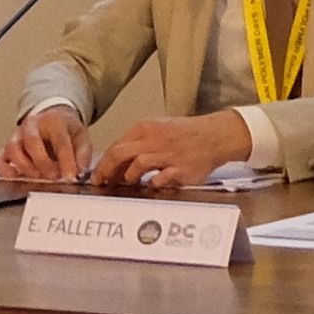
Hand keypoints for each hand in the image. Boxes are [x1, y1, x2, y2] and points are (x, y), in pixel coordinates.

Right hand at [0, 103, 88, 187]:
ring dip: (25, 166)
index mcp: (53, 120)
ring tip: (39, 178)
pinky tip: (16, 178)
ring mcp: (17, 136)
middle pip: (32, 142)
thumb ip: (82, 155)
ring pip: (13, 149)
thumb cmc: (65, 130)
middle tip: (55, 177)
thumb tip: (79, 173)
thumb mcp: (81, 137)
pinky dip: (4, 170)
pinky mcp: (7, 148)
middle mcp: (31, 125)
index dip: (66, 160)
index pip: (59, 140)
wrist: (52, 119)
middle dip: (44, 163)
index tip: (71, 176)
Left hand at [86, 115, 250, 195]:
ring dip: (129, 177)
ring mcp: (168, 154)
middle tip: (102, 183)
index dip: (103, 163)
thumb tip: (116, 160)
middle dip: (106, 171)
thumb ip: (139, 142)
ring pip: (137, 164)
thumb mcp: (159, 129)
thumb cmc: (187, 134)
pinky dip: (152, 184)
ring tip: (129, 184)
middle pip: (120, 154)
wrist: (216, 135)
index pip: (116, 145)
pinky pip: (160, 179)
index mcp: (147, 128)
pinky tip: (152, 185)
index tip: (97, 175)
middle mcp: (155, 139)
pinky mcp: (181, 169)